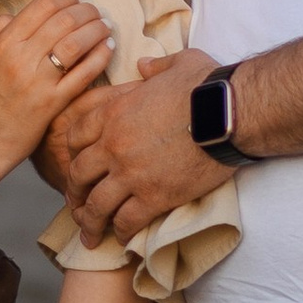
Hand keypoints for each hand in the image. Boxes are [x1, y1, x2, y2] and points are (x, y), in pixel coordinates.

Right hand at [0, 0, 112, 181]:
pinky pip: (83, 74)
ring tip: (106, 26)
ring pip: (76, 43)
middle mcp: (21, 58)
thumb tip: (16, 14)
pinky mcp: (51, 104)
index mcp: (4, 43)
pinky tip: (108, 48)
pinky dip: (100, 56)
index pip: (43, 6)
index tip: (75, 1)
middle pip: (64, 19)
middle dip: (86, 10)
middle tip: (96, 12)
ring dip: (96, 29)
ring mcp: (38, 81)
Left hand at [55, 48, 211, 246]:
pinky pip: (127, 221)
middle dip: (74, 192)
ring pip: (97, 205)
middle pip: (78, 174)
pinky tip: (121, 238)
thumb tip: (144, 65)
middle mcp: (115, 145)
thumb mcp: (177, 63)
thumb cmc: (206, 85)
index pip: (76, 135)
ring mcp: (132, 173)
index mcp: (115, 111)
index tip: (77, 164)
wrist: (229, 114)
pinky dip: (121, 233)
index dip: (72, 152)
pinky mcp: (154, 197)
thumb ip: (154, 67)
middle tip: (77, 204)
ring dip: (91, 222)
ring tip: (90, 235)